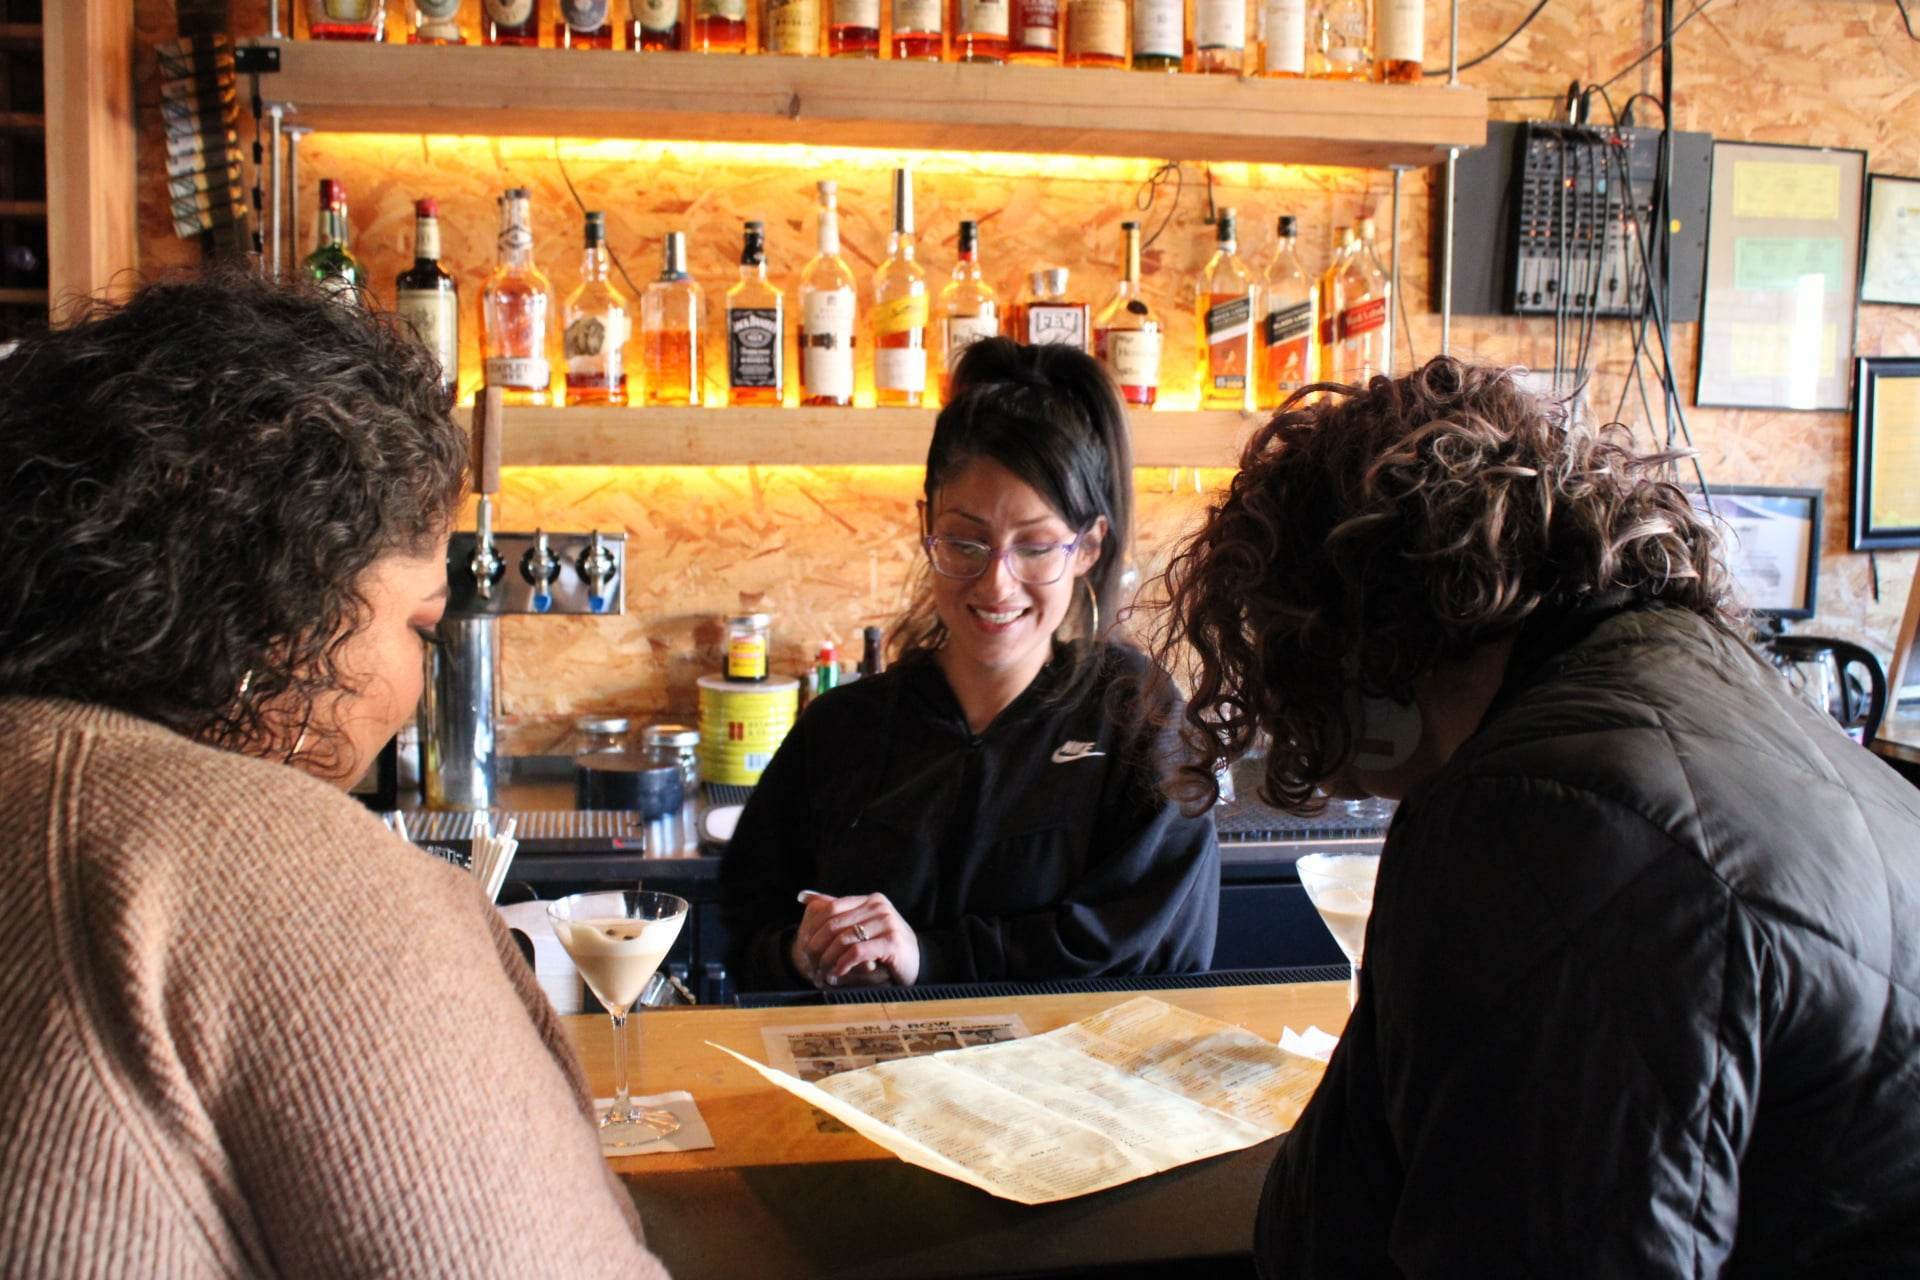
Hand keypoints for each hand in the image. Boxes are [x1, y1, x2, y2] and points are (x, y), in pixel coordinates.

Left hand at [795, 892, 919, 987]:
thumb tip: (803, 896)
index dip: (813, 928)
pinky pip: (858, 951)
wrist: (918, 963)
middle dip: (818, 946)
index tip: (804, 947)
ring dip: (828, 959)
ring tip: (823, 972)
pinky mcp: (892, 942)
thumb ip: (837, 912)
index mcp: (870, 900)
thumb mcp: (863, 925)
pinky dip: (843, 964)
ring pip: (844, 938)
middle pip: (834, 923)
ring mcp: (887, 923)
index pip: (831, 907)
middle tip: (810, 964)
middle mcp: (879, 907)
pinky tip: (837, 973)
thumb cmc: (887, 945)